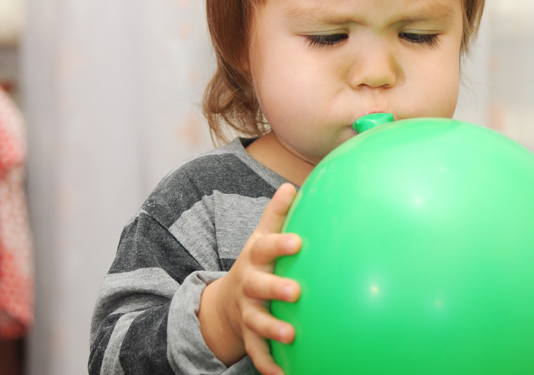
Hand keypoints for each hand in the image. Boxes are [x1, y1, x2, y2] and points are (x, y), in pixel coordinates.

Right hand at [199, 183, 301, 374]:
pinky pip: (258, 352)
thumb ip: (278, 214)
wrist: (225, 301)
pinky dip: (269, 365)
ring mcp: (247, 312)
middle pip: (260, 286)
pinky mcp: (249, 335)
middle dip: (276, 288)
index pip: (266, 248)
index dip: (280, 244)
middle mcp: (249, 286)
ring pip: (257, 321)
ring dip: (273, 328)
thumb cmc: (257, 263)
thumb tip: (294, 185)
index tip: (298, 242)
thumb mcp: (262, 237)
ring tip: (291, 335)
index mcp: (256, 259)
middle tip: (296, 292)